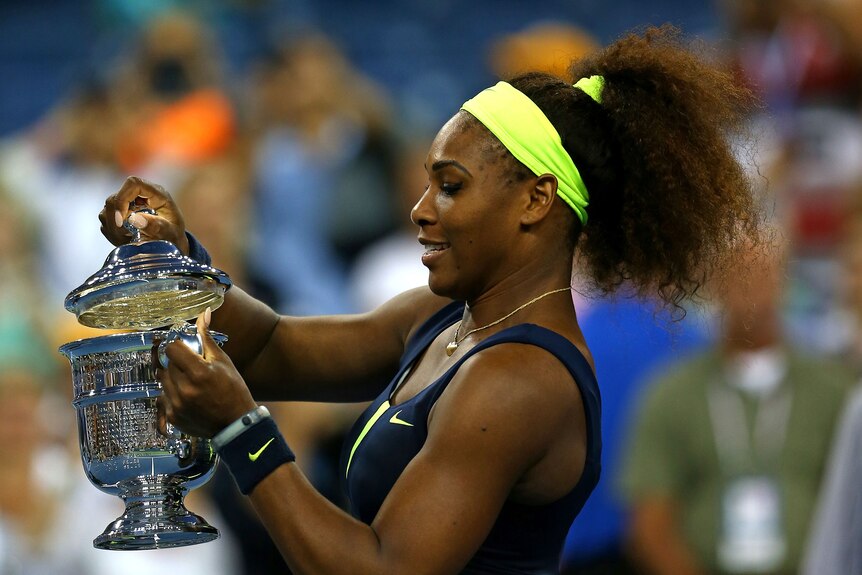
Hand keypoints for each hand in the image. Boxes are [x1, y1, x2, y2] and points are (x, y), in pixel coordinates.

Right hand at [99, 176, 189, 254]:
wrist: (170, 241)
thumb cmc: (174, 235)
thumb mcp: (171, 233)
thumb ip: (157, 227)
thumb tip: (135, 219)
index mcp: (156, 194)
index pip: (133, 184)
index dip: (123, 199)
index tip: (122, 220)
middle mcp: (140, 195)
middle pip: (115, 197)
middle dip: (116, 219)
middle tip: (127, 234)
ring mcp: (128, 203)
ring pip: (107, 209)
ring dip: (114, 227)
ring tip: (129, 238)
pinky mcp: (119, 213)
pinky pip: (105, 220)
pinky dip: (112, 232)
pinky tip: (125, 238)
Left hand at [156, 310, 257, 437]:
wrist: (235, 423)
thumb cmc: (233, 390)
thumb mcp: (223, 362)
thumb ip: (207, 338)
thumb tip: (203, 314)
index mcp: (198, 372)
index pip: (171, 349)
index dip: (177, 346)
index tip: (184, 349)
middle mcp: (184, 389)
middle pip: (166, 364)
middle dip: (177, 363)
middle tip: (190, 366)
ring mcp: (177, 404)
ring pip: (162, 380)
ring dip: (173, 377)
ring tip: (190, 382)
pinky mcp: (173, 416)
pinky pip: (163, 397)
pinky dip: (173, 393)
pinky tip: (188, 396)